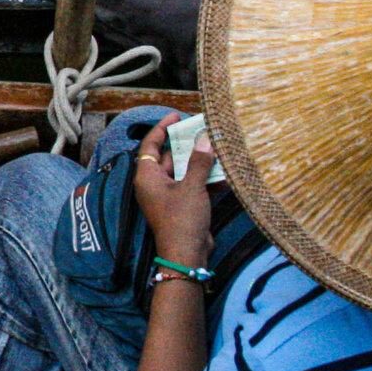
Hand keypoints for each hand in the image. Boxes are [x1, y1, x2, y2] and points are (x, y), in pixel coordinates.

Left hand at [132, 113, 214, 273]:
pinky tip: (223, 172)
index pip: (150, 144)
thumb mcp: (192, 187)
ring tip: (217, 147)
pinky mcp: (181, 205)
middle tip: (203, 130)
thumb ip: (199, 162)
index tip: (176, 115)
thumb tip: (205, 139)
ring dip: (199, 161)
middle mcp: (154, 184)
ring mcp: (168, 195)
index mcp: (147, 176)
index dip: (162, 128)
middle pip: (168, 156)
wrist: (187, 255)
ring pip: (183, 171)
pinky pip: (192, 185)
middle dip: (186, 144)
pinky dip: (205, 178)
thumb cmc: (182, 220)